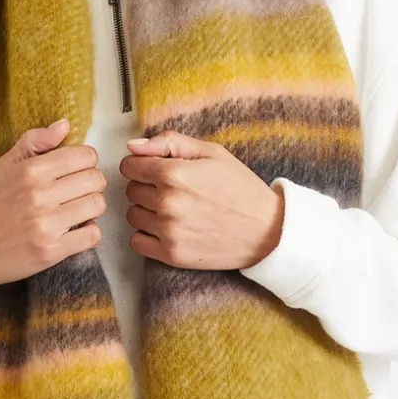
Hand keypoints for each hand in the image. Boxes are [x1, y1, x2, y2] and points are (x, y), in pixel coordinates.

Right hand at [0, 119, 106, 289]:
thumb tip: (64, 125)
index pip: (85, 156)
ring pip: (97, 205)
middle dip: (92, 184)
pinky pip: (93, 234)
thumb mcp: (3, 167)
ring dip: (92, 208)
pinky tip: (75, 230)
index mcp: (30, 171)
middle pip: (95, 179)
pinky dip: (89, 232)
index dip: (86, 161)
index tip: (77, 170)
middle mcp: (39, 195)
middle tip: (78, 191)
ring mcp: (46, 224)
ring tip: (76, 210)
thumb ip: (34, 142)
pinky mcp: (52, 251)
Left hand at [120, 130, 284, 269]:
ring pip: (133, 215)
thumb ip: (169, 143)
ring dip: (147, 211)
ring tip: (173, 210)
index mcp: (174, 173)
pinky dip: (147, 235)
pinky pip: (137, 242)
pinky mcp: (172, 255)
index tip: (156, 170)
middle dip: (146, 187)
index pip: (129, 166)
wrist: (267, 230)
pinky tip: (167, 229)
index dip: (142, 165)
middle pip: (131, 190)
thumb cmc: (240, 188)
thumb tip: (132, 146)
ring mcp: (168, 231)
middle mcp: (167, 203)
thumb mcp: (211, 153)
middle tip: (174, 190)